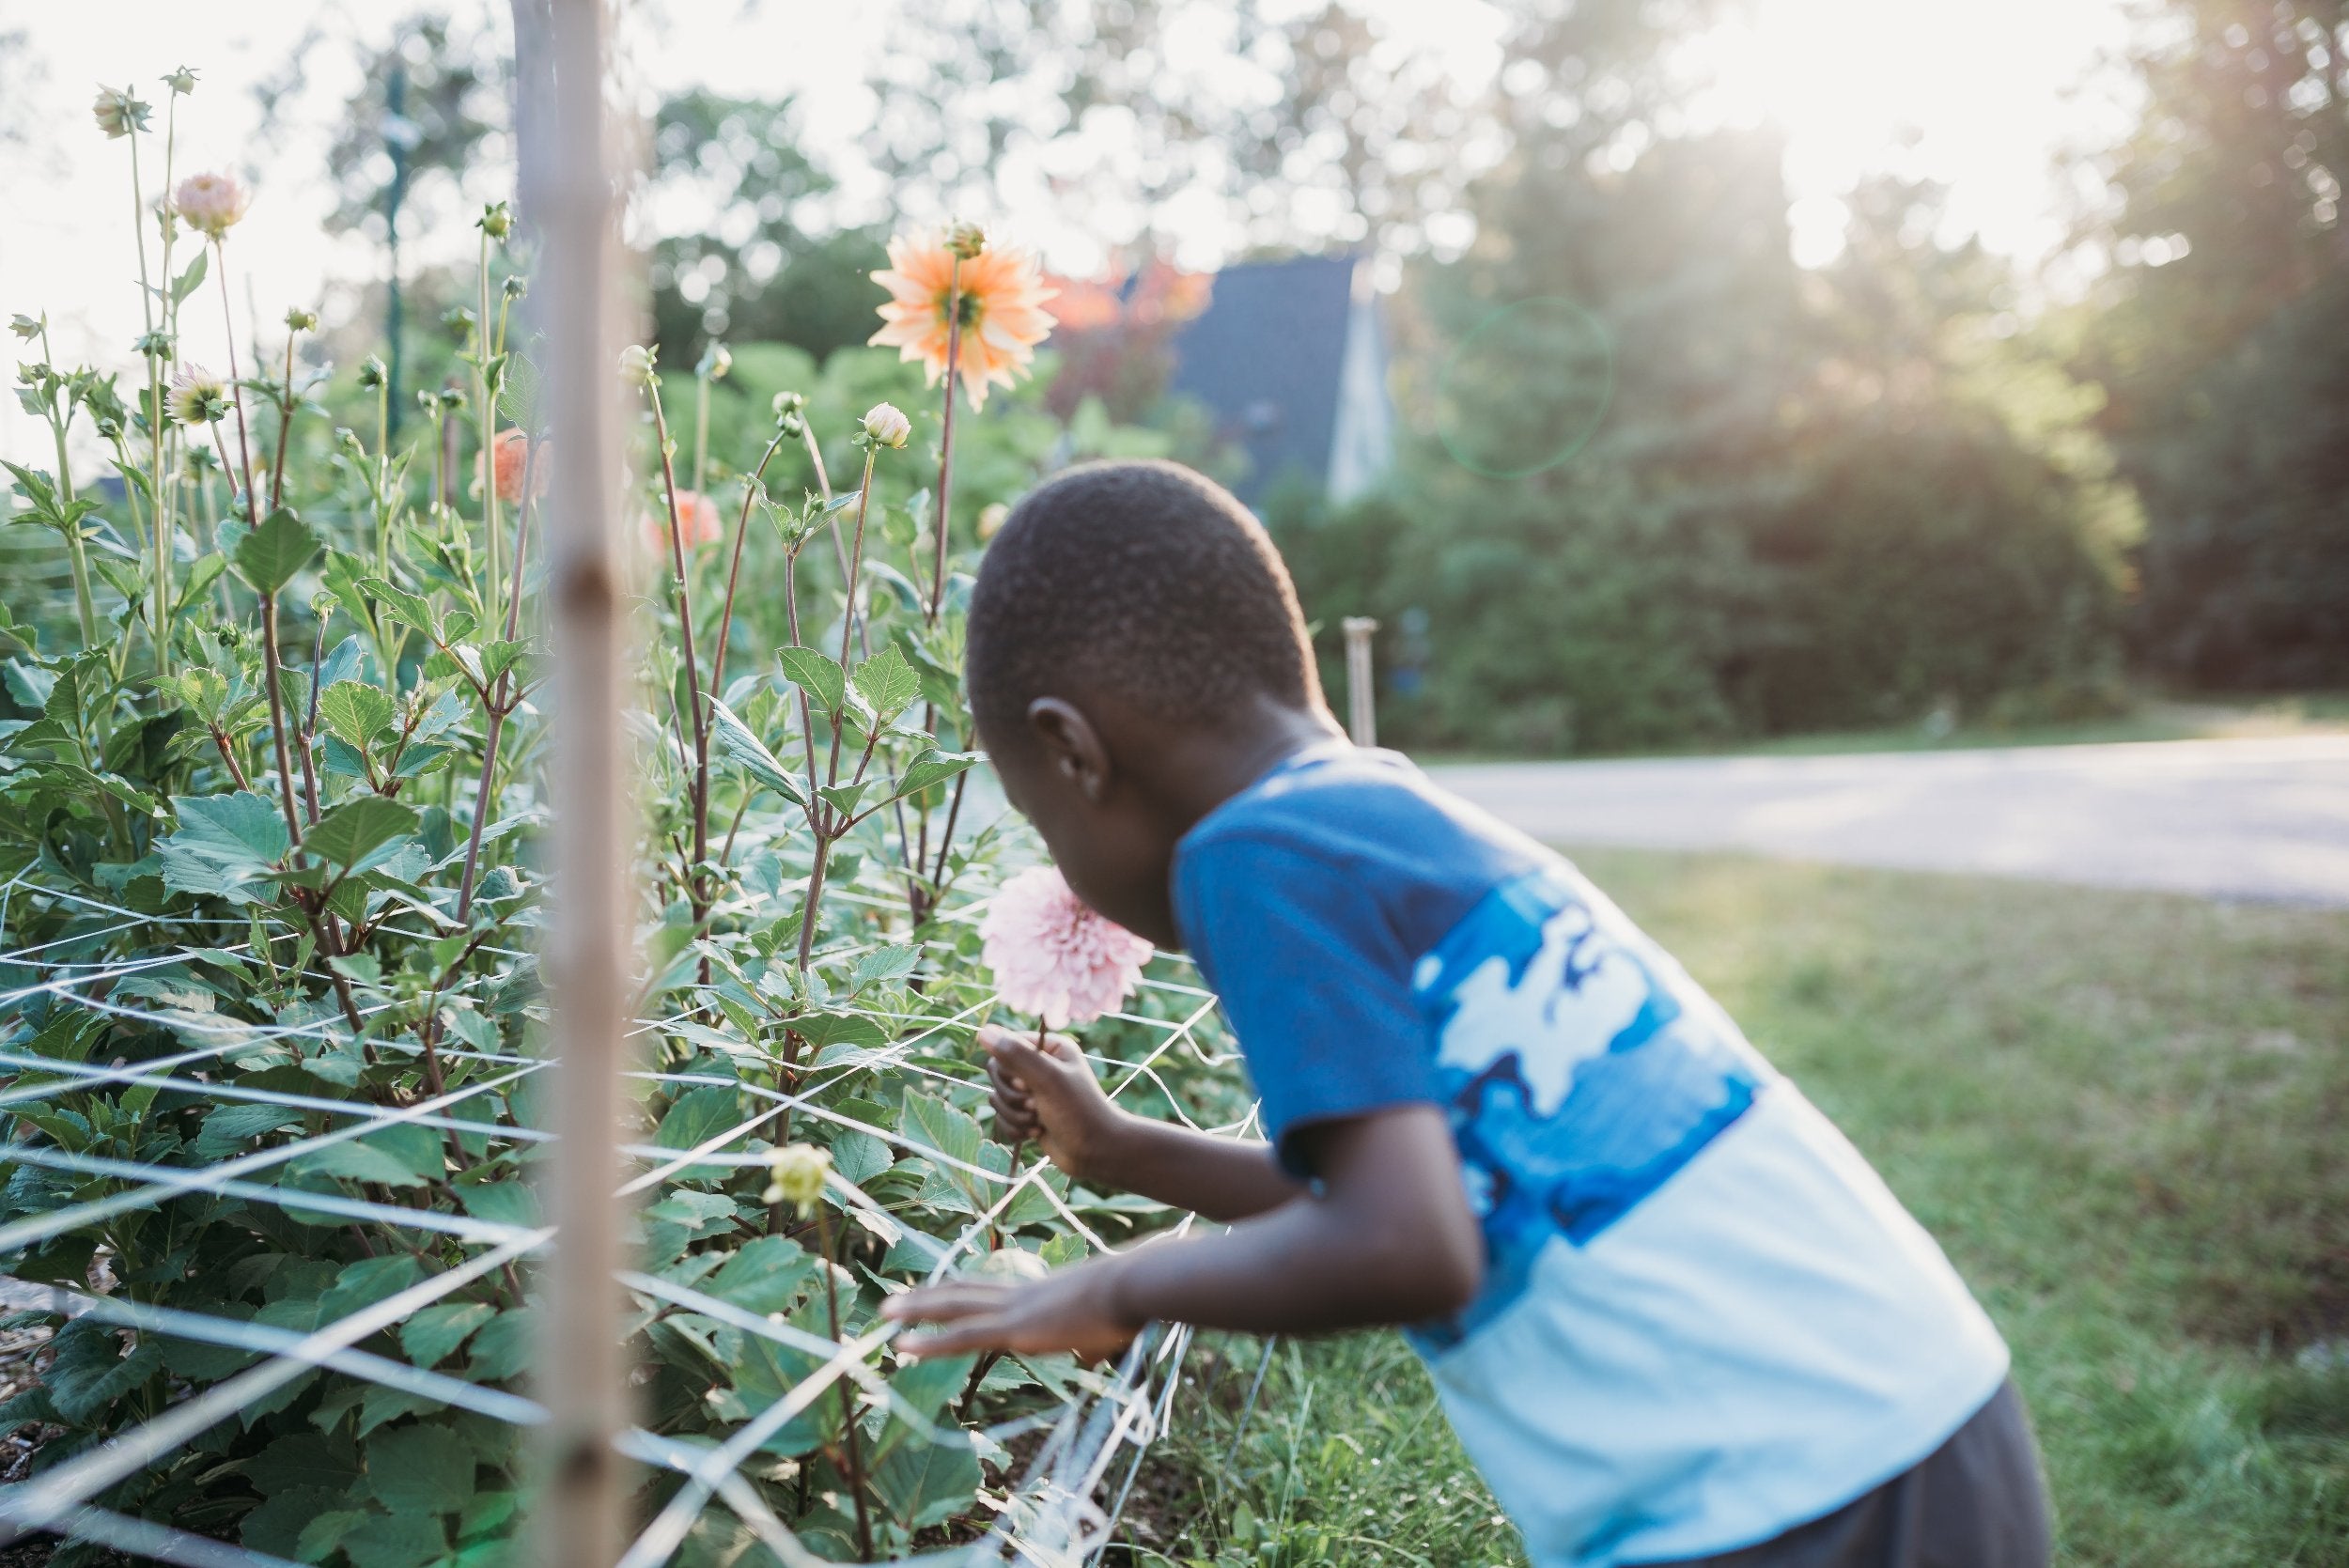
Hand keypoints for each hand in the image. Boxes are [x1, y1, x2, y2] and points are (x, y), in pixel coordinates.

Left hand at [882, 1259, 1137, 1362]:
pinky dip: (928, 1342)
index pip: (989, 1290)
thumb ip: (1091, 1342)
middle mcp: (1019, 1295)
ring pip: (952, 1307)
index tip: (935, 1296)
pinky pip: (961, 1337)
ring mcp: (1014, 1310)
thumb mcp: (1107, 1325)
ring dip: (916, 1310)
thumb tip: (1092, 1355)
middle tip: (894, 1302)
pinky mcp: (1015, 1330)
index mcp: (1038, 1292)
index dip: (959, 1293)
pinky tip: (903, 1346)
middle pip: (962, 1291)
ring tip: (884, 1314)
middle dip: (927, 1297)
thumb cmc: (1130, 1303)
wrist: (1134, 1285)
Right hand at [982, 1025, 1128, 1183]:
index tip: (1028, 1086)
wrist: (1095, 1152)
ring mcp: (1033, 1091)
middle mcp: (1040, 1066)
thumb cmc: (1078, 1112)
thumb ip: (1016, 1055)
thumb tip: (983, 1032)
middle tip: (1037, 1106)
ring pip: (998, 1098)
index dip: (1009, 1070)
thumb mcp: (1048, 1079)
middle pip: (997, 1074)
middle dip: (1013, 1097)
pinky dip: (1015, 1128)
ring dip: (1015, 1115)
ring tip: (1039, 1123)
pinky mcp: (1027, 1114)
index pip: (1005, 1047)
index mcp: (1049, 1048)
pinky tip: (1036, 1133)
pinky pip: (1002, 1117)